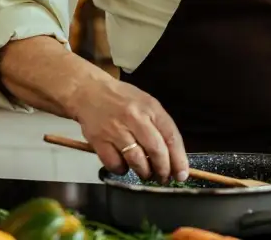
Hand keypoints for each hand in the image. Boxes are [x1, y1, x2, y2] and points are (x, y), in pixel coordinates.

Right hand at [67, 76, 188, 181]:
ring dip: (144, 172)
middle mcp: (135, 118)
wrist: (88, 92)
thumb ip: (158, 125)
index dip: (179, 158)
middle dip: (163, 169)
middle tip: (164, 178)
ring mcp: (116, 129)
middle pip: (156, 150)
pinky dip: (121, 170)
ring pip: (136, 159)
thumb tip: (173, 155)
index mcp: (151, 108)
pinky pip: (114, 163)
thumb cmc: (122, 99)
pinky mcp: (98, 140)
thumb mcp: (146, 103)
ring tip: (146, 173)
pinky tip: (124, 167)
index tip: (182, 174)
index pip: (171, 137)